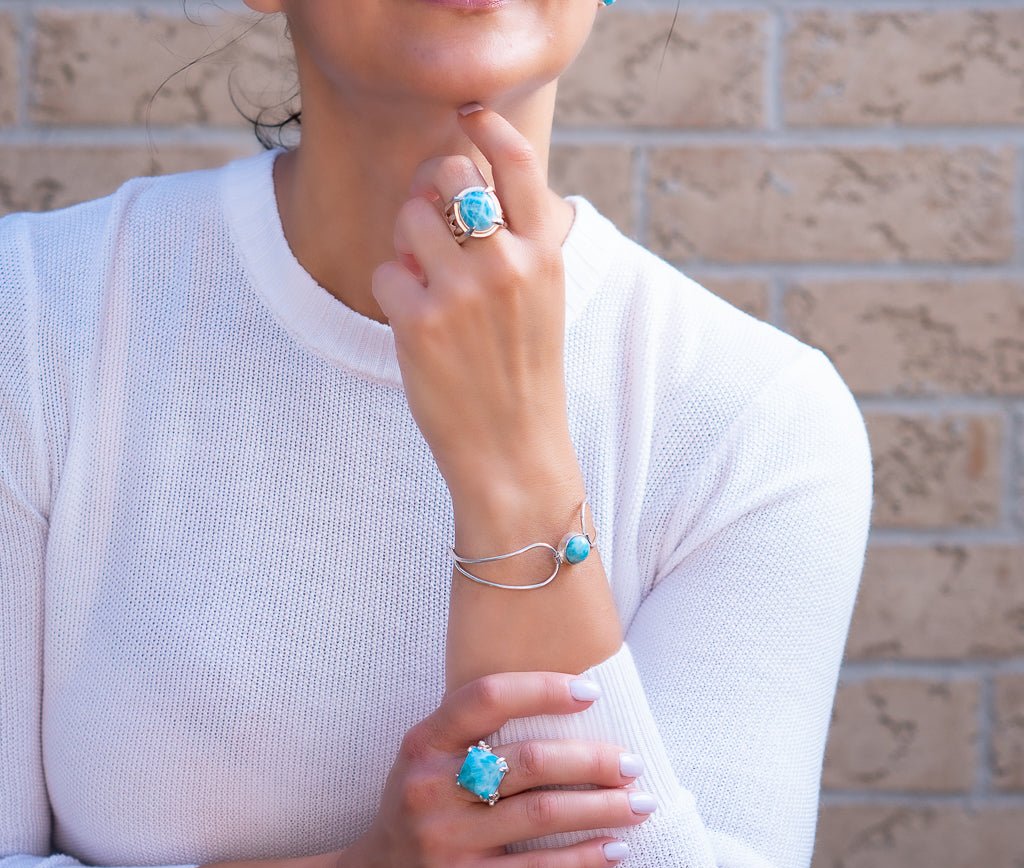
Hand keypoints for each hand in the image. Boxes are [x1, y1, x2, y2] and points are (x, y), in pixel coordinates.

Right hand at [340, 671, 654, 867]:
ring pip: (543, 813)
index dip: (543, 688)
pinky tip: (616, 850)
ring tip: (641, 804)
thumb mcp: (427, 765)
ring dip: (603, 807)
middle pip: (530, 760)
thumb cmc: (419, 817)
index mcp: (425, 743)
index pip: (487, 697)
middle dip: (593, 759)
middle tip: (633, 763)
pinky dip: (584, 858)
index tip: (593, 691)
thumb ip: (473, 735)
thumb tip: (564, 701)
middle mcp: (430, 787)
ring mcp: (443, 840)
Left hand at [370, 106, 576, 499]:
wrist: (514, 452)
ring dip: (406, 243)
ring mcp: (463, 292)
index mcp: (545, 255)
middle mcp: (508, 264)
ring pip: (408, 217)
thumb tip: (464, 182)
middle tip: (428, 225)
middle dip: (429, 189)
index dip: (487, 129)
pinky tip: (414, 325)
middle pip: (449, 173)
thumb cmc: (524, 376)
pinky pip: (386, 272)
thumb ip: (519, 243)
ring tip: (423, 283)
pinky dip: (392, 293)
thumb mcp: (542, 302)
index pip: (518, 164)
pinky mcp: (421, 323)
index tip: (467, 115)